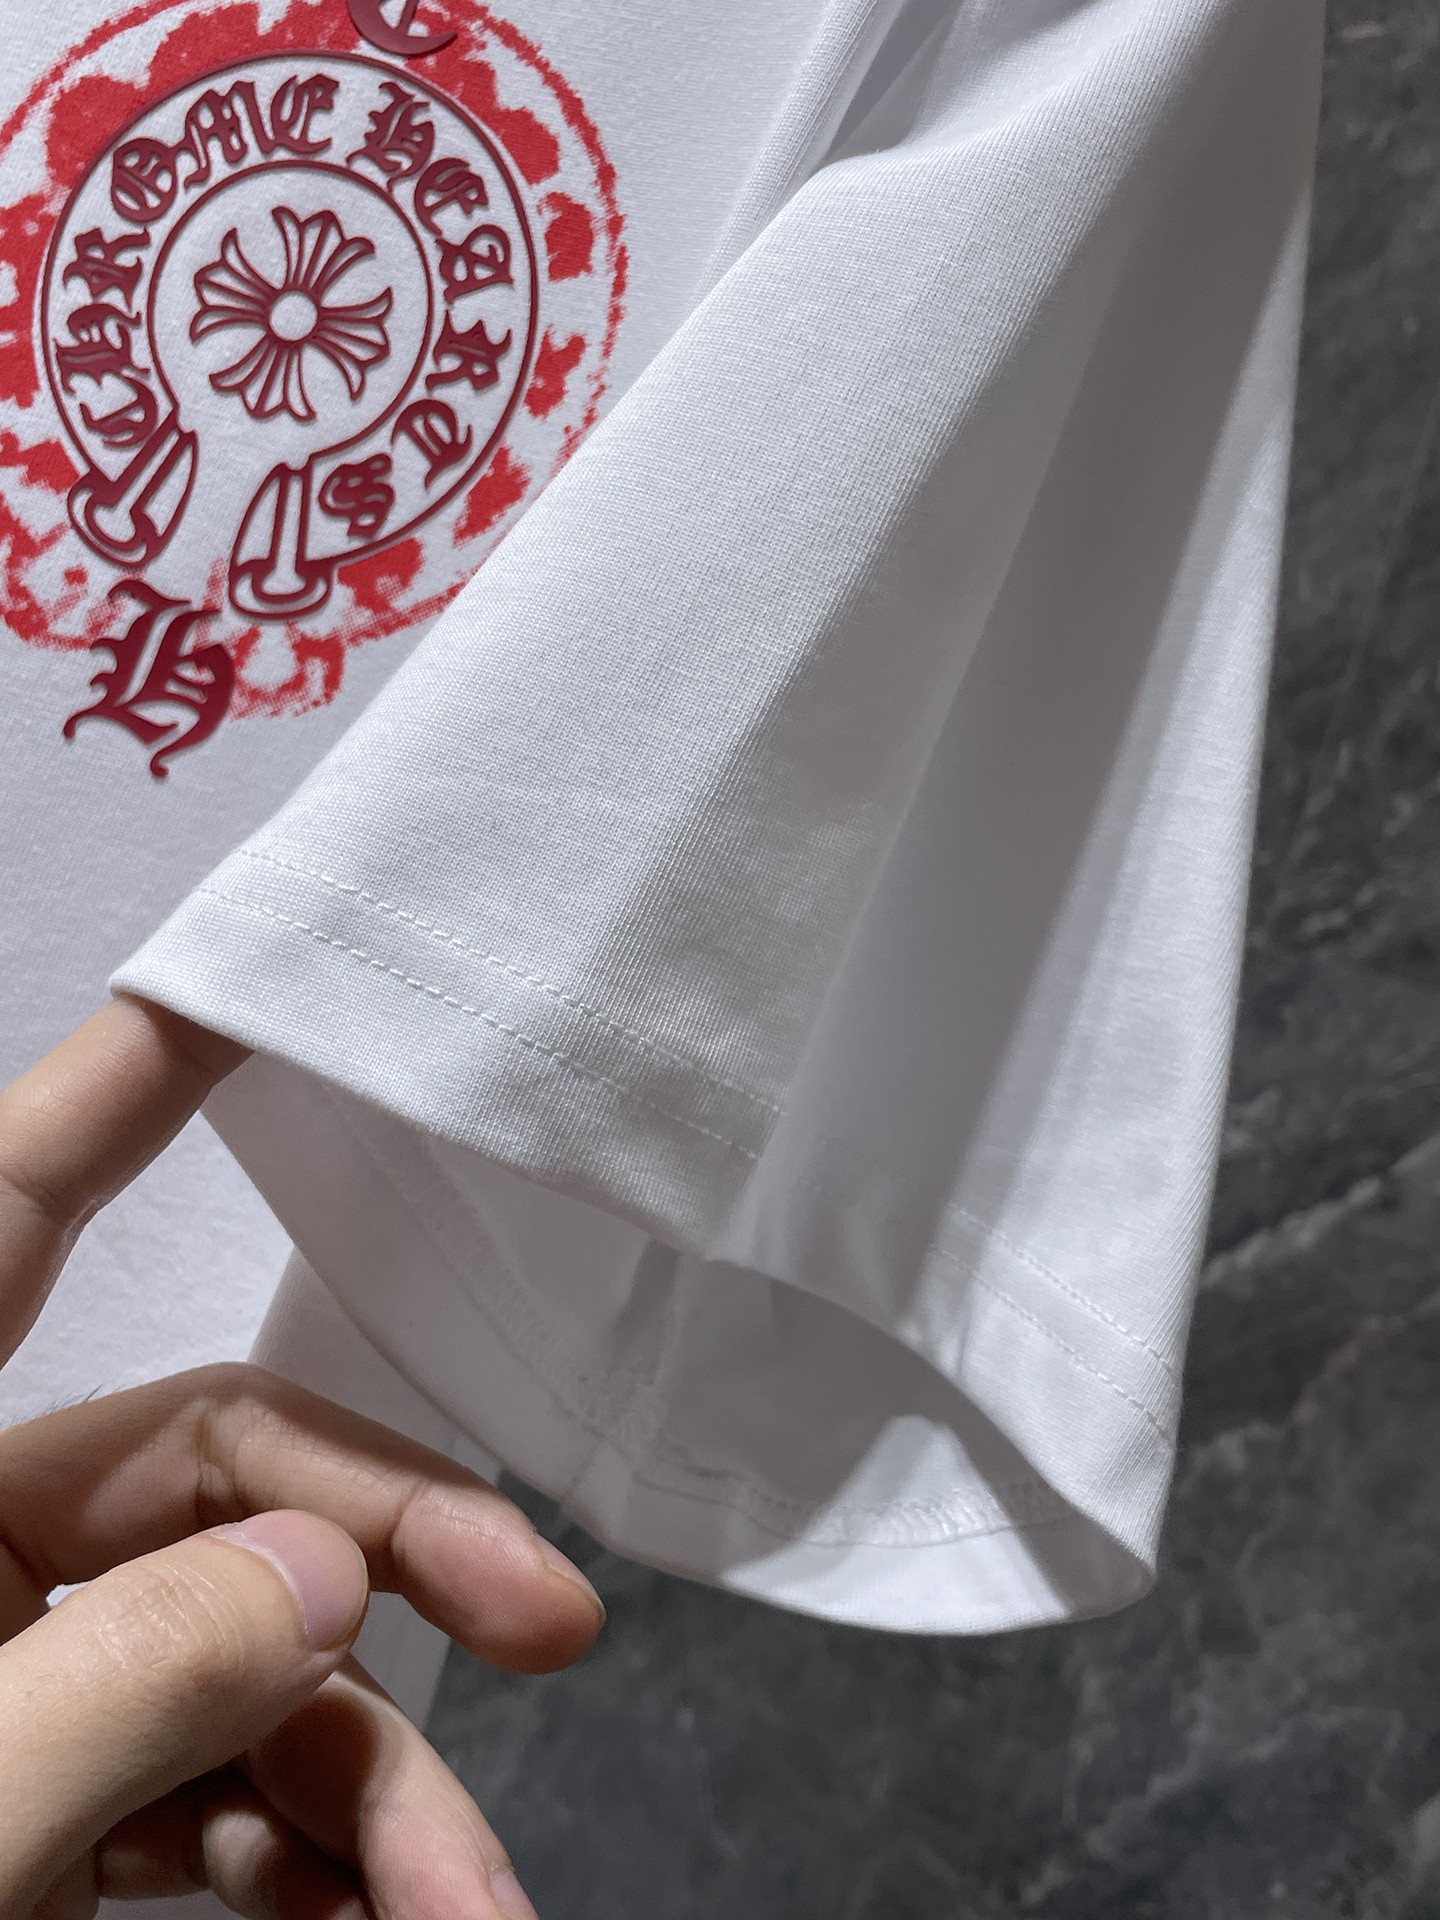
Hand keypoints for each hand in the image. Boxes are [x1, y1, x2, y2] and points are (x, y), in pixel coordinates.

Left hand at [0, 997, 602, 1918]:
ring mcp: (0, 1695)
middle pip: (218, 1473)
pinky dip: (307, 1861)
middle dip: (393, 1552)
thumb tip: (322, 1577)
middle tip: (551, 1622)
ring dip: (374, 1783)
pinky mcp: (37, 1827)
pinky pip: (206, 1800)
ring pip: (243, 1667)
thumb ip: (115, 1685)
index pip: (2, 1209)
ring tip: (464, 1916)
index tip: (240, 992)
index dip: (123, 1084)